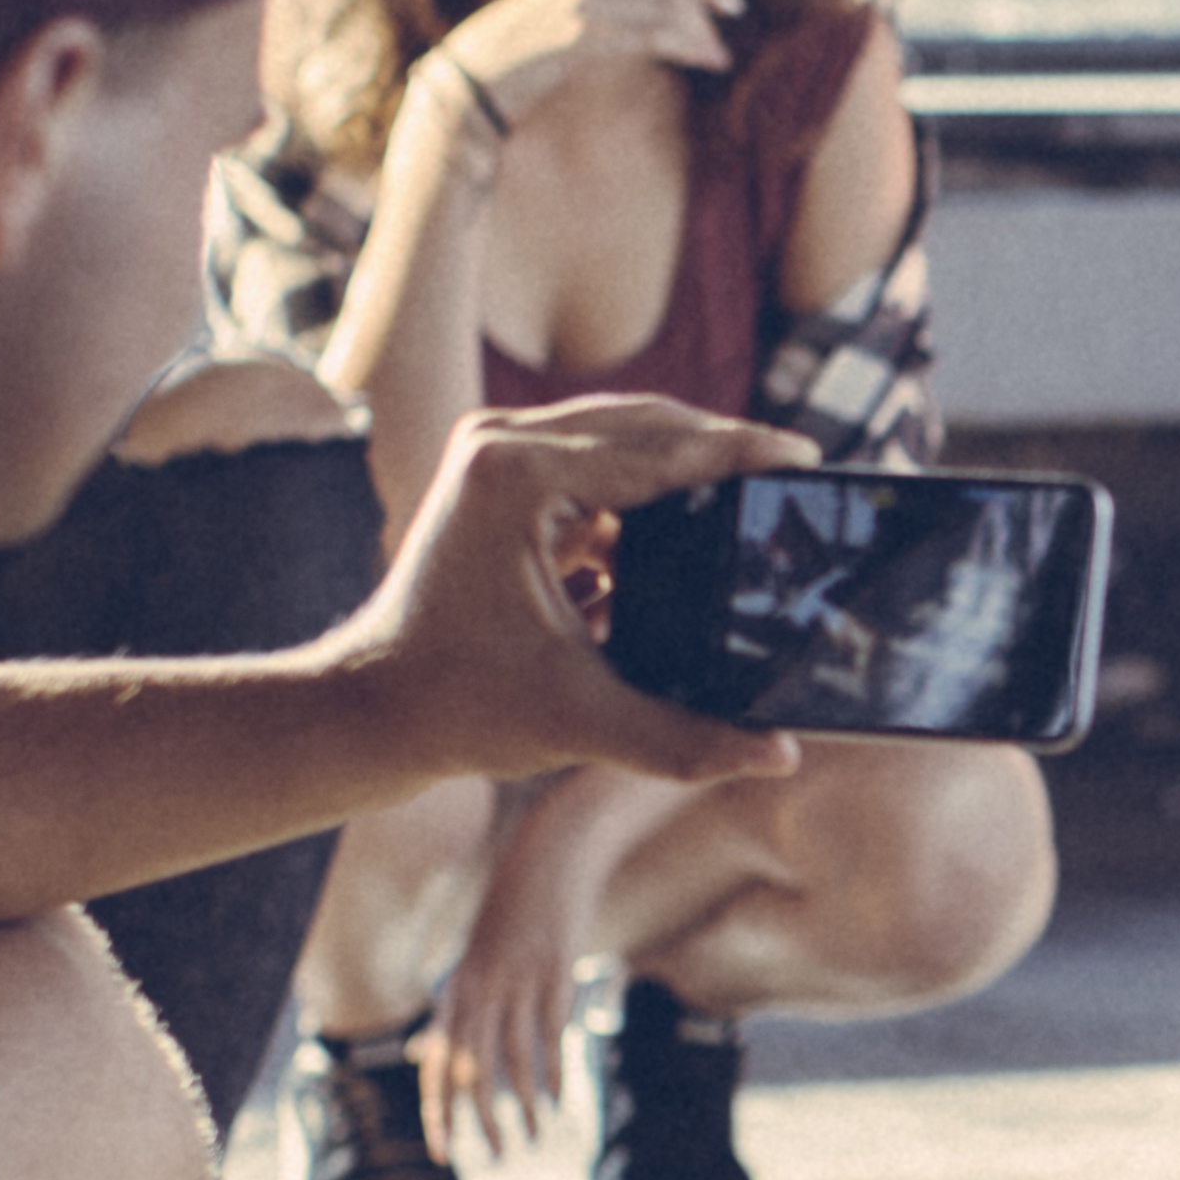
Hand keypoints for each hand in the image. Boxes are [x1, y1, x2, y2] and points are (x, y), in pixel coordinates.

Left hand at [329, 396, 810, 796]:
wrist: (373, 709)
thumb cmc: (458, 708)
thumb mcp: (583, 724)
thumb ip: (686, 740)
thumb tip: (782, 756)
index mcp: (517, 478)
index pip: (658, 450)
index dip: (740, 452)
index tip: (807, 456)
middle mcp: (500, 444)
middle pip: (646, 423)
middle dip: (722, 448)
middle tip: (797, 472)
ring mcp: (494, 452)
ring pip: (623, 437)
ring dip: (685, 468)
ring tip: (753, 498)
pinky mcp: (497, 474)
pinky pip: (594, 464)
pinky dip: (644, 494)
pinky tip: (690, 534)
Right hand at [422, 0, 741, 134]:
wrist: (471, 81)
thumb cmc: (521, 57)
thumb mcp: (564, 18)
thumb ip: (603, 7)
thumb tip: (650, 14)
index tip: (730, 2)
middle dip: (704, 10)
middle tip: (728, 38)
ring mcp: (578, 6)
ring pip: (661, 10)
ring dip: (697, 35)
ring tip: (719, 59)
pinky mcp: (575, 39)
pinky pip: (643, 36)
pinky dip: (680, 47)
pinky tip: (700, 61)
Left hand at [423, 817, 600, 1153]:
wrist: (550, 859)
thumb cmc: (512, 915)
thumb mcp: (474, 960)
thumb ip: (456, 1009)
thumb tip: (428, 1053)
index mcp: (455, 990)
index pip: (435, 1066)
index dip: (437, 1113)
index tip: (442, 1155)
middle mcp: (478, 989)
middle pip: (471, 1071)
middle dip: (482, 1121)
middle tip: (497, 1157)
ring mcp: (516, 981)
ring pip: (514, 1059)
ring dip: (523, 1106)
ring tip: (535, 1137)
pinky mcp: (555, 973)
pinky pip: (550, 1035)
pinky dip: (553, 1073)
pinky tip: (558, 1100)